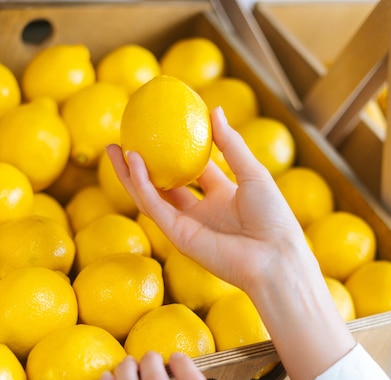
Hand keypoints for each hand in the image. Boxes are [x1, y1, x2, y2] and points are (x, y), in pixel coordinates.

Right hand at [108, 106, 354, 379]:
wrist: (274, 257)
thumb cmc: (273, 218)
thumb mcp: (253, 172)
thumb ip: (231, 144)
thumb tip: (214, 109)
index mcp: (222, 198)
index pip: (194, 171)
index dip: (177, 151)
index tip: (163, 129)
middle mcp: (202, 213)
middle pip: (164, 186)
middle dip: (143, 165)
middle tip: (126, 139)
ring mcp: (188, 226)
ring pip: (150, 198)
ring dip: (130, 175)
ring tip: (113, 148)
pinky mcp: (179, 236)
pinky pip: (155, 207)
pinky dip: (142, 185)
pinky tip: (133, 161)